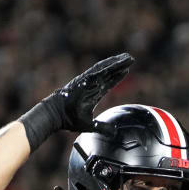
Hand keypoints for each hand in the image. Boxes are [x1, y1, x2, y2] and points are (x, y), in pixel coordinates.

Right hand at [19, 53, 133, 149]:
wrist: (57, 115)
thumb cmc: (69, 119)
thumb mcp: (90, 125)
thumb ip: (103, 128)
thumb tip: (114, 132)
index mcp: (93, 93)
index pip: (108, 82)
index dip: (118, 76)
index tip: (127, 70)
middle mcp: (91, 85)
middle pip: (109, 73)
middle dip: (120, 66)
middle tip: (131, 58)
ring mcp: (87, 81)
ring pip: (105, 69)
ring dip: (117, 63)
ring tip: (128, 57)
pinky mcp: (84, 80)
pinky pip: (98, 71)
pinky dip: (108, 66)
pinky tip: (117, 62)